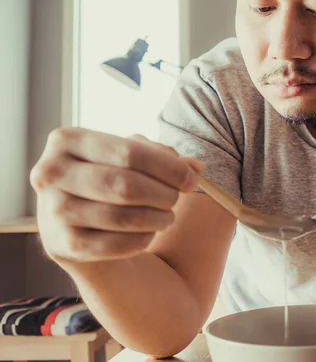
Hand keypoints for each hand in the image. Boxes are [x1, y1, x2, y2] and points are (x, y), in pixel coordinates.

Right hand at [30, 128, 198, 262]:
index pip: (129, 152)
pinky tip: (148, 233)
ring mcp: (52, 211)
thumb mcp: (132, 158)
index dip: (169, 168)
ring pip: (122, 216)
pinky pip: (115, 245)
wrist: (80, 220)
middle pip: (125, 185)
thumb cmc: (111, 178)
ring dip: (156, 218)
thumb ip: (164, 157)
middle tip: (177, 199)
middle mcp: (50, 173)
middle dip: (163, 194)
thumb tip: (194, 168)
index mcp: (66, 140)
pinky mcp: (61, 245)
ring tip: (167, 216)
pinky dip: (141, 239)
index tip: (191, 178)